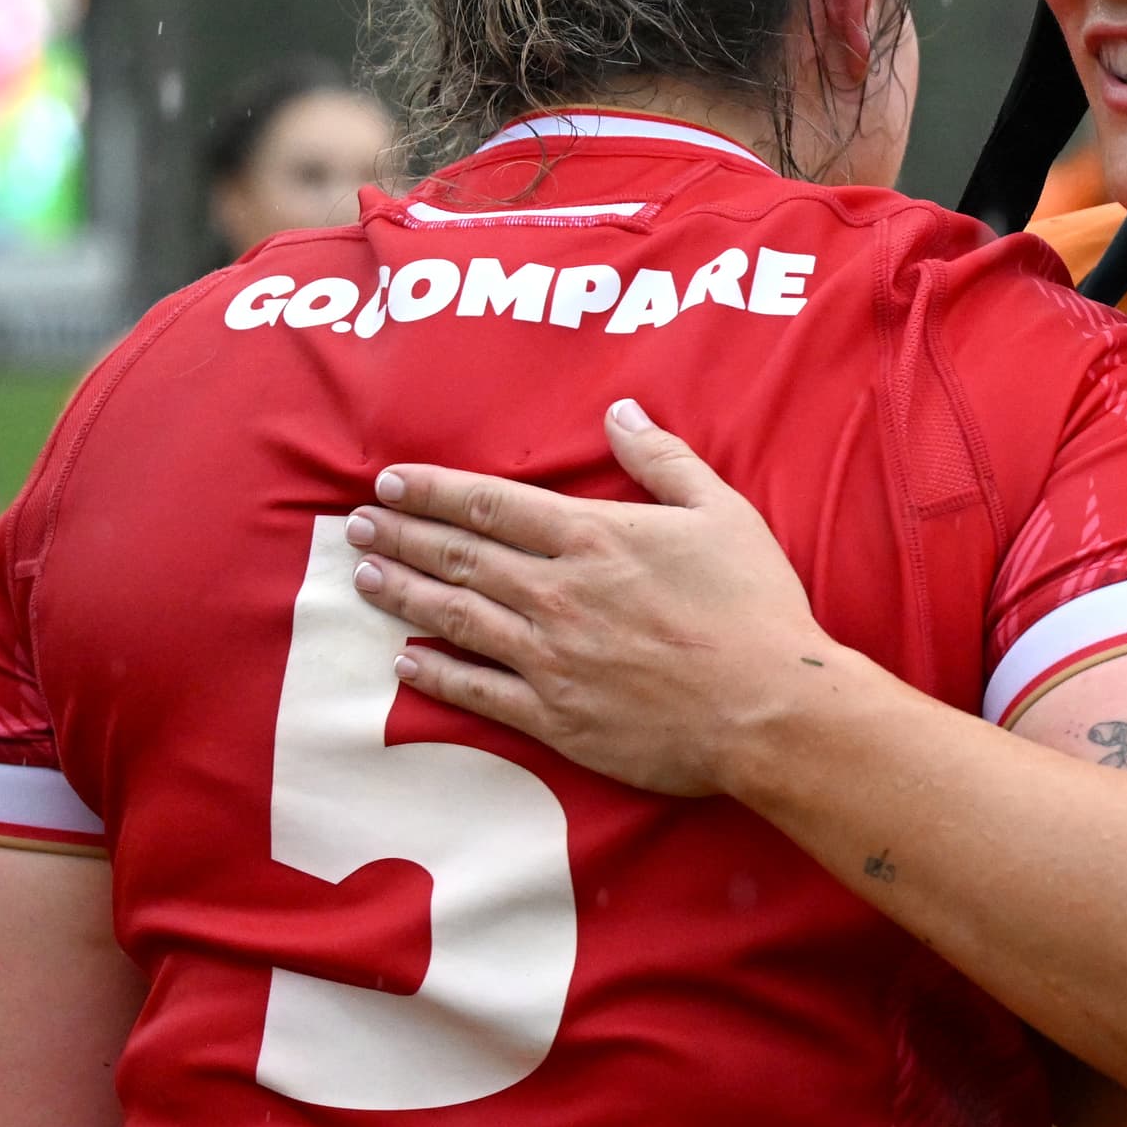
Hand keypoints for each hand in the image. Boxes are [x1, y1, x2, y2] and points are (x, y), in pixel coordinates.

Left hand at [343, 400, 831, 798]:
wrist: (770, 707)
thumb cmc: (754, 608)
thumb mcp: (721, 513)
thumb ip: (663, 460)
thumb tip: (621, 411)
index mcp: (593, 537)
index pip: (491, 504)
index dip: (434, 490)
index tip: (390, 481)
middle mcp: (557, 592)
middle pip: (460, 556)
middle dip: (402, 536)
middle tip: (356, 525)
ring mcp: (549, 657)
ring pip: (456, 616)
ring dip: (404, 593)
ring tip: (364, 578)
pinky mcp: (555, 716)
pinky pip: (477, 690)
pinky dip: (435, 672)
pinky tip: (405, 659)